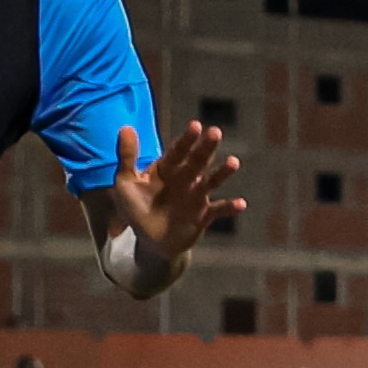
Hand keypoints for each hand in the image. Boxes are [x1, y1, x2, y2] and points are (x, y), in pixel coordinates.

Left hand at [117, 122, 245, 279]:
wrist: (150, 241)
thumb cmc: (136, 209)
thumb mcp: (125, 183)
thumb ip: (127, 157)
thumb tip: (126, 127)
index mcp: (167, 169)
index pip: (178, 151)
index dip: (186, 139)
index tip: (195, 126)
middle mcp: (185, 178)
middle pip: (197, 161)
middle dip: (206, 147)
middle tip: (215, 132)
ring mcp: (196, 196)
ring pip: (211, 181)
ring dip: (222, 172)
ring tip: (233, 162)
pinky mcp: (204, 215)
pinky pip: (218, 210)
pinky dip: (229, 207)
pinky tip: (241, 203)